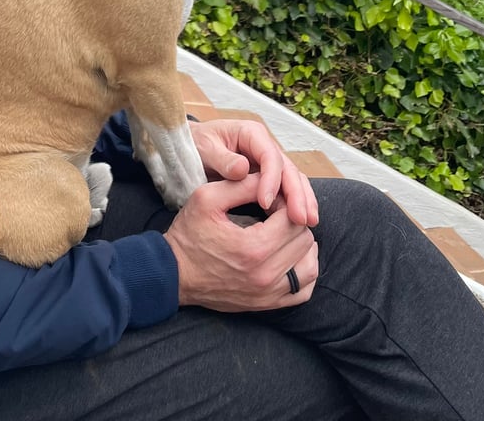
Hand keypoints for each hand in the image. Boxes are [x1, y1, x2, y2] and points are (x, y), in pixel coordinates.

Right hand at [163, 173, 317, 311]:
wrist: (173, 274)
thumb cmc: (188, 235)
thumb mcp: (206, 199)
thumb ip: (241, 186)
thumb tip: (268, 178)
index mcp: (253, 247)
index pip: (292, 219)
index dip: (284, 202)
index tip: (268, 199)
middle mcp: (266, 274)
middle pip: (304, 240)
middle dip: (292, 221)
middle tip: (273, 214)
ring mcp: (268, 293)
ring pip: (310, 266)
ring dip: (301, 245)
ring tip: (281, 233)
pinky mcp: (267, 304)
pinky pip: (303, 290)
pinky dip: (302, 271)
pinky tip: (288, 257)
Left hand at [189, 119, 318, 226]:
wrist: (192, 146)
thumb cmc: (197, 144)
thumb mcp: (204, 148)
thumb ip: (222, 158)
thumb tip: (244, 169)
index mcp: (251, 133)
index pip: (270, 156)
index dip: (271, 180)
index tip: (265, 202)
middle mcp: (265, 145)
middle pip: (288, 169)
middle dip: (297, 194)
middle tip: (300, 219)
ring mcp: (269, 160)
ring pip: (293, 179)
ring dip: (303, 200)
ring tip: (308, 222)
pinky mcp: (269, 175)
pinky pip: (287, 188)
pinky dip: (296, 202)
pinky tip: (302, 220)